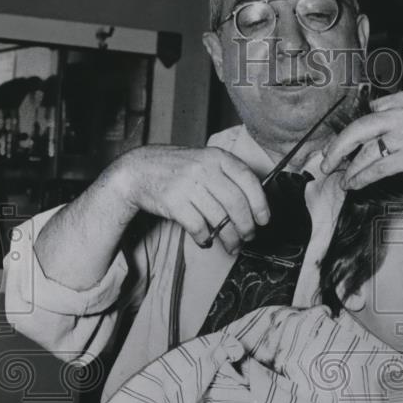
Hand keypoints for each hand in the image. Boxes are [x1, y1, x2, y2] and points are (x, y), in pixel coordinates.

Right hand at [112, 145, 269, 252]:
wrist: (139, 170)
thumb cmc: (178, 169)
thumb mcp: (205, 161)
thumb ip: (228, 176)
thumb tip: (256, 204)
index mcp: (216, 157)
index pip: (248, 180)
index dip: (260, 203)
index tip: (264, 219)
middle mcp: (204, 168)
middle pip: (236, 203)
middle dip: (246, 226)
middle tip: (249, 236)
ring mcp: (188, 185)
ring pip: (220, 219)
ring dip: (230, 238)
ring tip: (232, 245)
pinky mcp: (174, 202)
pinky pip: (199, 227)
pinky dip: (206, 239)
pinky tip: (207, 240)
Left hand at [319, 90, 402, 190]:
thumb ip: (390, 124)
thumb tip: (358, 141)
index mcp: (402, 101)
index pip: (365, 115)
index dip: (346, 134)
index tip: (334, 148)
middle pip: (358, 128)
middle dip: (337, 148)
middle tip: (325, 163)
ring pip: (367, 151)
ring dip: (351, 169)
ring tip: (344, 180)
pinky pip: (378, 167)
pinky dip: (362, 178)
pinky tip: (355, 184)